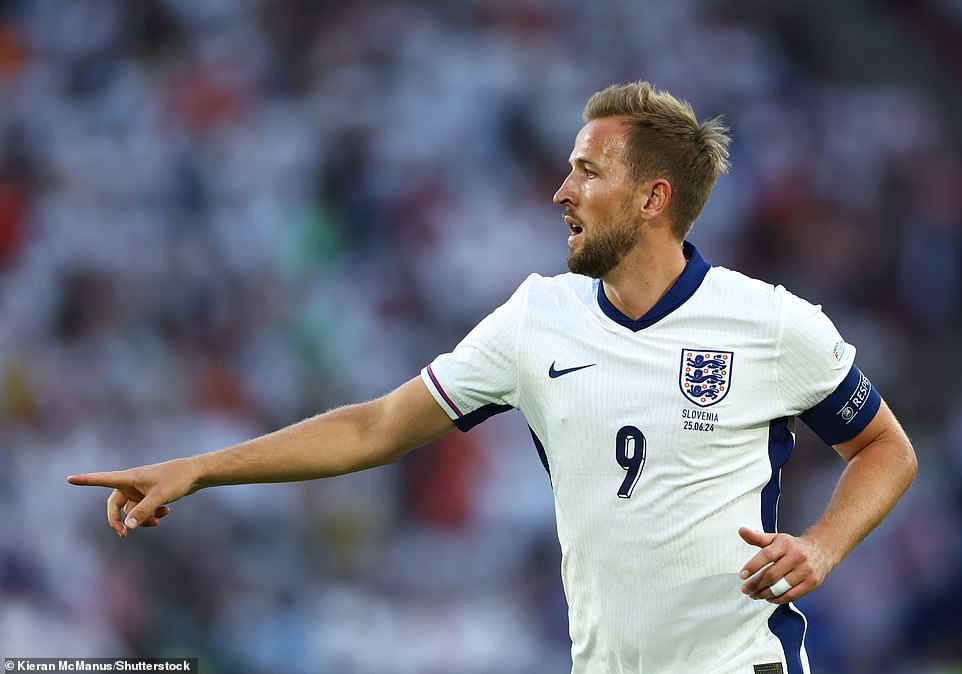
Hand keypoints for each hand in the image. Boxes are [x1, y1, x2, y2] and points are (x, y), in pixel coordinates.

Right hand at [67, 458, 198, 537]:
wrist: (196, 474)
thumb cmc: (177, 479)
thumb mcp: (159, 496)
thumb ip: (143, 511)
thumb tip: (127, 526)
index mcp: (129, 477)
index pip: (102, 479)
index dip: (86, 480)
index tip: (69, 479)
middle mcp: (131, 483)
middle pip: (115, 505)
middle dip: (119, 520)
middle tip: (124, 535)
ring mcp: (140, 489)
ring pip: (131, 510)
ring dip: (142, 518)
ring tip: (159, 519)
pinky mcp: (149, 494)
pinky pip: (142, 509)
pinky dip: (151, 514)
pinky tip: (166, 513)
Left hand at [738, 527, 833, 603]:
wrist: (821, 549)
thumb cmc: (793, 545)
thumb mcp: (776, 538)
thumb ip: (758, 537)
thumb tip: (741, 531)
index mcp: (785, 544)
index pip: (766, 556)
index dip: (752, 566)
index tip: (742, 576)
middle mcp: (796, 557)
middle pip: (772, 574)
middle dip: (755, 584)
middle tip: (745, 589)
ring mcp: (805, 571)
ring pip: (781, 587)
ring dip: (764, 594)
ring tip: (754, 595)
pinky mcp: (812, 583)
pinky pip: (792, 595)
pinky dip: (778, 599)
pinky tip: (768, 598)